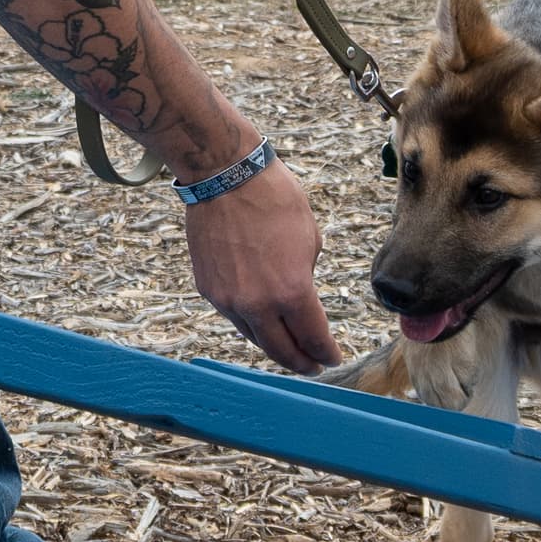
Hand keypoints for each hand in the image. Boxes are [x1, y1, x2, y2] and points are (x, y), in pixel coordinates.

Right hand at [179, 155, 342, 370]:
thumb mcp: (310, 239)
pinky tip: (261, 318)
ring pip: (254, 337)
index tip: (333, 359)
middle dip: (301, 362)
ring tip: (287, 346)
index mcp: (292, 292)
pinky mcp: (208, 290)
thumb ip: (307, 278)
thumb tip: (301, 298)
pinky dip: (250, 321)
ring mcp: (228, 300)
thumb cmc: (274, 198)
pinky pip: (233, 316)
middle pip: (282, 350)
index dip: (327, 353)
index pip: (314, 339)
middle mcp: (258, 304)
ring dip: (274, 344)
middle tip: (313, 366)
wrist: (224, 176)